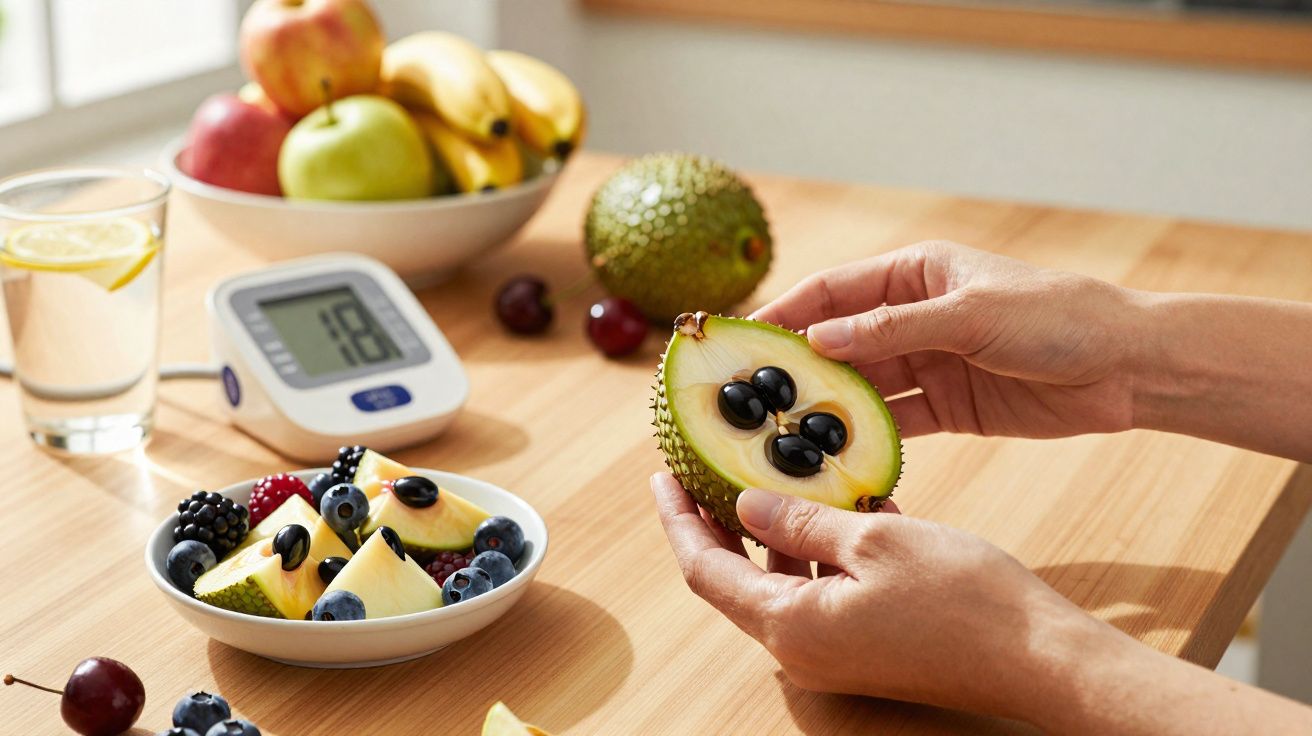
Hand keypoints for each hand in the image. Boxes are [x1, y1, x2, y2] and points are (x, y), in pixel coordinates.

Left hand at [649, 472, 1109, 722]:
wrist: (1039, 658)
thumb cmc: (965, 600)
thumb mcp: (875, 540)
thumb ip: (802, 520)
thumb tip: (746, 503)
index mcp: (790, 624)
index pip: (705, 568)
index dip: (679, 519)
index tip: (662, 475)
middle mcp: (801, 648)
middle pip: (735, 578)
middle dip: (718, 522)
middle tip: (705, 468)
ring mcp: (833, 652)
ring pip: (782, 579)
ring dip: (776, 530)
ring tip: (776, 472)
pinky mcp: (864, 646)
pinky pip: (823, 590)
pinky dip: (821, 550)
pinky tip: (844, 505)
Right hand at [752, 240, 1144, 438]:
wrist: (1129, 368)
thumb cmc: (1057, 317)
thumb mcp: (970, 314)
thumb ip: (892, 328)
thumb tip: (819, 341)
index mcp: (915, 274)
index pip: (833, 291)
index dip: (786, 314)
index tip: (742, 341)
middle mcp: (913, 316)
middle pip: (840, 343)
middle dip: (797, 369)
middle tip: (750, 400)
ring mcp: (930, 364)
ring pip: (863, 387)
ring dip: (828, 409)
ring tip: (783, 436)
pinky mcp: (949, 408)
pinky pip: (895, 423)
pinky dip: (867, 439)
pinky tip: (837, 458)